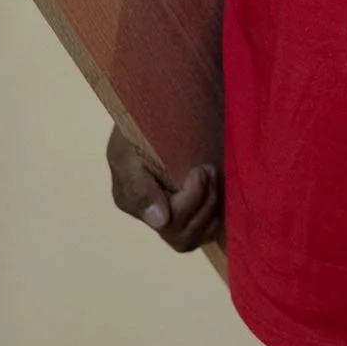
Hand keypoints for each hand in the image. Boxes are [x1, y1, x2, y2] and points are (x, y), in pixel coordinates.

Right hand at [106, 125, 220, 252]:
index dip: (191, 200)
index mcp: (130, 199)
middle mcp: (148, 215)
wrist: (159, 107)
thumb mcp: (129, 146)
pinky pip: (201, 234)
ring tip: (215, 177)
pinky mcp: (186, 213)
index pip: (167, 222)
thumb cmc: (142, 123)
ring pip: (191, 238)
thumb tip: (160, 221)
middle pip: (180, 235)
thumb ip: (138, 184)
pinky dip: (214, 217)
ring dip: (210, 209)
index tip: (201, 170)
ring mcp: (168, 216)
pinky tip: (217, 192)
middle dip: (202, 203)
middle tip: (210, 170)